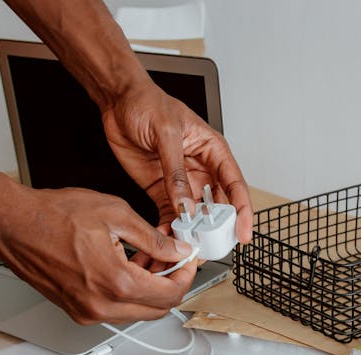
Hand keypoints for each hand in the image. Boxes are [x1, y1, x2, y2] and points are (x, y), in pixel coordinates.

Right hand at [0, 185, 196, 323]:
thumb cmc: (51, 215)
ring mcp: (87, 311)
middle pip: (157, 309)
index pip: (170, 294)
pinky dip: (129, 291)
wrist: (11, 224)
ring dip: (150, 288)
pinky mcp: (77, 309)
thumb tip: (176, 250)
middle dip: (171, 283)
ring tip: (147, 256)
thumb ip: (153, 238)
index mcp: (115, 283)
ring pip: (137, 311)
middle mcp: (100, 305)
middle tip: (172, 257)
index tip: (188, 259)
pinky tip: (127, 264)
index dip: (186, 275)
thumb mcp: (115, 214)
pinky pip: (116, 308)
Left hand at [101, 82, 253, 242]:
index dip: (242, 211)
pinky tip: (164, 237)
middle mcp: (201, 169)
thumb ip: (176, 172)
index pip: (235, 185)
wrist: (117, 101)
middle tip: (210, 246)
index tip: (242, 233)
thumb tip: (186, 205)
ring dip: (191, 232)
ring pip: (194, 215)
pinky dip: (168, 229)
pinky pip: (170, 215)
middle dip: (216, 229)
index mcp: (213, 151)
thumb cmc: (148, 103)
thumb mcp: (166, 134)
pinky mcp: (161, 190)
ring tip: (185, 246)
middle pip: (218, 206)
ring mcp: (181, 182)